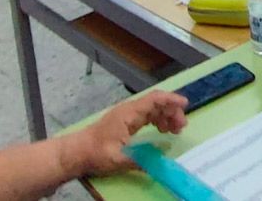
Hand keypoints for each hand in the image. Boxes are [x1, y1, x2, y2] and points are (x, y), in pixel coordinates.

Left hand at [66, 91, 187, 175]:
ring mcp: (128, 115)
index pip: (154, 100)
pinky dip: (158, 120)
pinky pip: (147, 116)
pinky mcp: (126, 122)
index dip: (171, 100)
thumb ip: (140, 160)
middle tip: (181, 128)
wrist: (76, 153)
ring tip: (174, 130)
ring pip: (153, 109)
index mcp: (129, 114)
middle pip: (157, 104)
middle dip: (172, 112)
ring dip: (166, 117)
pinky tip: (163, 130)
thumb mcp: (118, 159)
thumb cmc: (95, 153)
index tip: (185, 105)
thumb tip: (160, 163)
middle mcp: (130, 110)